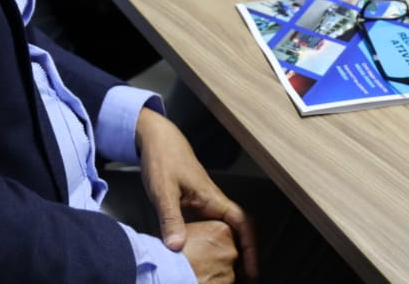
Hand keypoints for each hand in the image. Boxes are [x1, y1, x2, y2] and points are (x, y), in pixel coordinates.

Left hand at [135, 109, 257, 278]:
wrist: (156, 139)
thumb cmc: (163, 159)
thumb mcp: (163, 190)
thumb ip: (170, 218)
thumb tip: (177, 247)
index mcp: (212, 198)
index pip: (241, 223)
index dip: (250, 246)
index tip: (252, 269)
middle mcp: (213, 201)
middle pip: (237, 229)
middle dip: (244, 253)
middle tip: (243, 277)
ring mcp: (204, 202)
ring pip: (224, 228)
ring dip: (229, 248)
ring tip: (228, 271)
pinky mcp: (194, 203)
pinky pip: (210, 226)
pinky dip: (213, 241)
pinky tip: (204, 253)